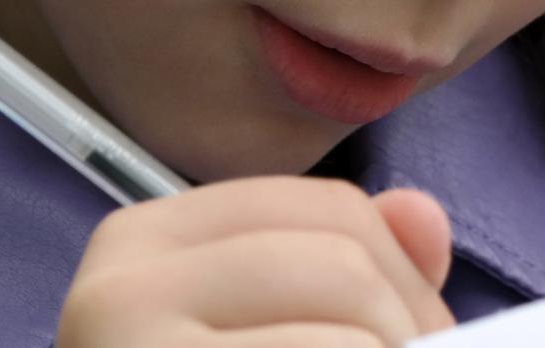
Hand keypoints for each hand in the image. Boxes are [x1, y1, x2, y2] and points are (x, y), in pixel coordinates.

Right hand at [55, 177, 456, 346]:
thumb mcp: (266, 333)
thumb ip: (348, 275)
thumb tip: (423, 216)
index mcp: (147, 243)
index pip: (330, 210)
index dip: (406, 276)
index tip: (415, 339)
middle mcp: (120, 287)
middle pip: (345, 264)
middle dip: (409, 333)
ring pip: (348, 336)